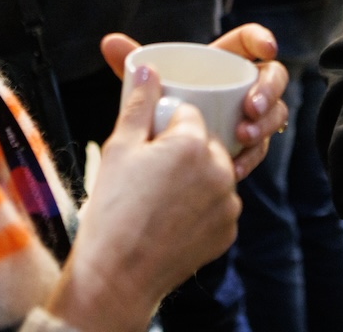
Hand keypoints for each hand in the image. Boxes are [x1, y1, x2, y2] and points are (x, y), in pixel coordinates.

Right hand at [49, 66, 239, 330]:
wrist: (118, 274)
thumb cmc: (113, 209)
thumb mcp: (119, 148)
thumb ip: (140, 104)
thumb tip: (147, 67)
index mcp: (195, 143)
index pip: (187, 115)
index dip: (163, 129)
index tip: (145, 150)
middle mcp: (221, 170)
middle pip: (204, 144)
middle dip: (183, 153)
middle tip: (149, 176)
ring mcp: (228, 203)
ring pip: (213, 175)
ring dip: (195, 180)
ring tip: (158, 200)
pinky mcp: (229, 230)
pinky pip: (218, 207)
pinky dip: (200, 209)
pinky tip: (172, 220)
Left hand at [100, 26, 289, 179]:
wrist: (161, 156)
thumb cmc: (159, 107)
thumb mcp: (146, 86)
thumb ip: (131, 63)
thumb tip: (108, 42)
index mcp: (223, 61)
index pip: (250, 43)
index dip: (263, 40)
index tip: (267, 49)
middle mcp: (244, 86)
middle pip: (274, 77)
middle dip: (269, 90)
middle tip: (251, 107)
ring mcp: (251, 116)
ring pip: (275, 114)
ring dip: (264, 125)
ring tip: (242, 137)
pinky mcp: (249, 145)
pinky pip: (260, 149)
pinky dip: (250, 158)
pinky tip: (235, 167)